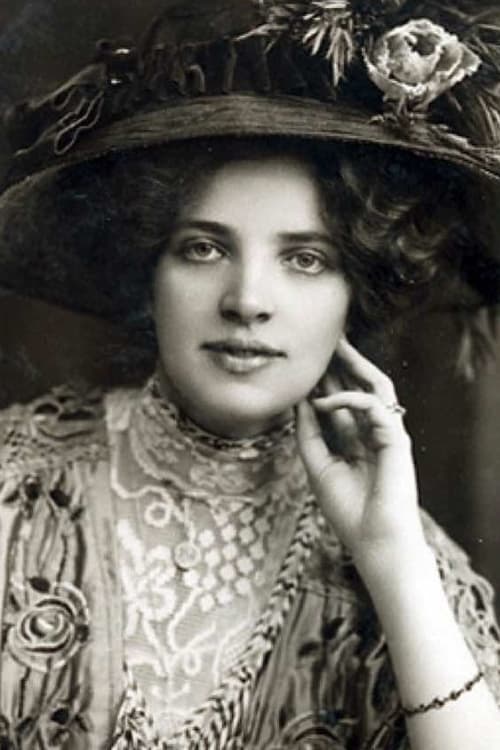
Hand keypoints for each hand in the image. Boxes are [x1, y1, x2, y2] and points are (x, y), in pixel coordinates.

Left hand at [296, 338, 426, 567]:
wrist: (374, 542)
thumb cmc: (348, 511)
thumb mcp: (318, 467)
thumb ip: (308, 434)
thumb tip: (299, 401)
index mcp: (357, 442)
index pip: (342, 403)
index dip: (325, 383)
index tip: (305, 365)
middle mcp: (374, 434)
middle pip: (361, 388)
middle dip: (344, 365)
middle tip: (324, 343)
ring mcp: (388, 435)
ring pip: (377, 388)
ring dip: (356, 366)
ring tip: (336, 347)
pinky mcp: (397, 439)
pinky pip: (374, 406)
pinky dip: (348, 399)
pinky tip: (324, 401)